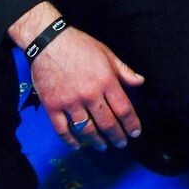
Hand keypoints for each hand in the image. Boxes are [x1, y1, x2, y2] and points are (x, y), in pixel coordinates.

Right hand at [29, 26, 145, 150]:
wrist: (48, 42)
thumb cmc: (80, 45)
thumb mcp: (107, 54)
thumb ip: (124, 71)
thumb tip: (140, 82)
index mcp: (106, 81)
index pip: (123, 109)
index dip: (131, 124)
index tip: (135, 133)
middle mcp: (90, 95)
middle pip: (107, 123)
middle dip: (116, 136)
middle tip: (121, 143)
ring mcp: (70, 102)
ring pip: (86, 129)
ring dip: (96, 141)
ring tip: (102, 146)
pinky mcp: (52, 106)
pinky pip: (62, 130)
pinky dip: (70, 141)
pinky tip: (78, 145)